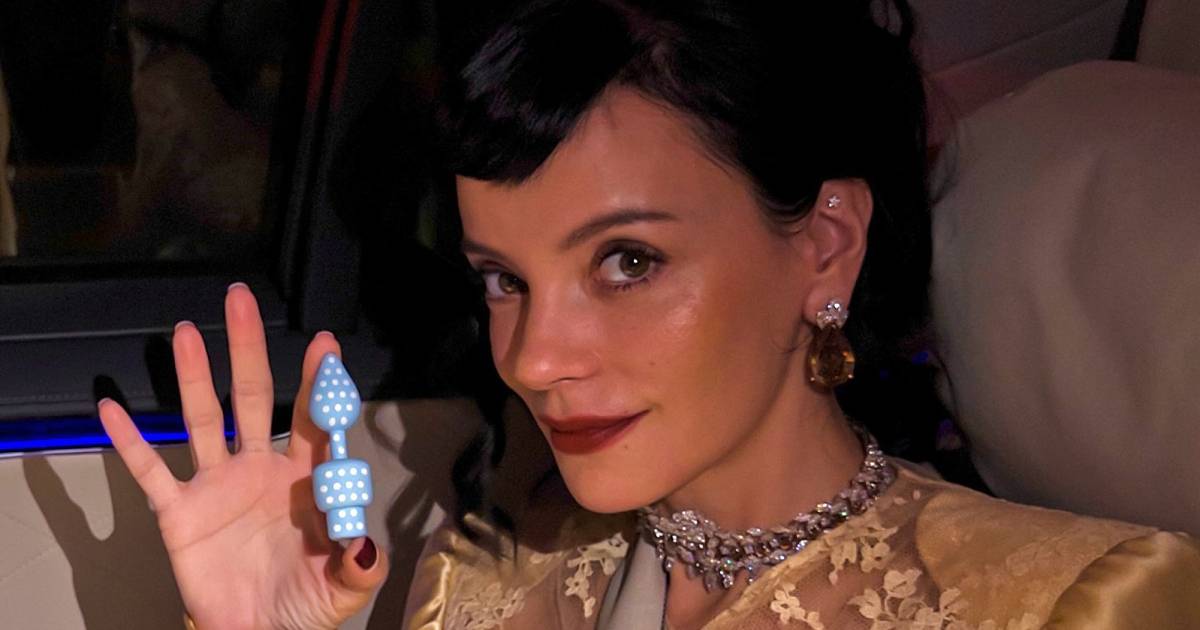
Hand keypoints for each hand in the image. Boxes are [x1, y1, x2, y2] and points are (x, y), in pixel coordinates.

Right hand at [99, 283, 388, 628]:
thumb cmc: (304, 600)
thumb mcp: (342, 586)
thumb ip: (359, 565)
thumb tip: (365, 543)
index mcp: (305, 479)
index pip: (315, 421)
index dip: (319, 384)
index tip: (324, 344)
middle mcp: (260, 469)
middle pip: (254, 398)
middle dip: (249, 350)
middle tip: (241, 301)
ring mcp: (217, 485)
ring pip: (204, 419)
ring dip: (195, 376)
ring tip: (187, 332)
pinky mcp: (180, 513)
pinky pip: (151, 472)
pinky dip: (131, 442)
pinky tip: (113, 408)